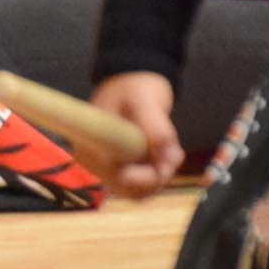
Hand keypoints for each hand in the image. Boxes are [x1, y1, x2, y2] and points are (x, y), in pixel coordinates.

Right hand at [89, 71, 185, 199]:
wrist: (133, 77)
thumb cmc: (134, 85)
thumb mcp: (146, 102)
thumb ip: (156, 130)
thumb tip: (169, 159)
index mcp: (92, 147)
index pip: (121, 180)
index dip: (149, 177)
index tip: (169, 159)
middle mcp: (94, 162)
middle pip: (130, 190)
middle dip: (158, 177)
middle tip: (175, 153)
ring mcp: (106, 167)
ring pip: (138, 191)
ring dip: (161, 176)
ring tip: (173, 150)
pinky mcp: (118, 168)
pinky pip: (140, 184)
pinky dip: (157, 174)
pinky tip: (166, 154)